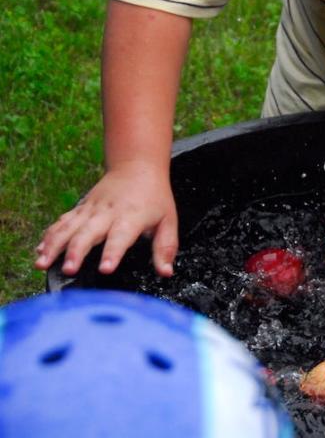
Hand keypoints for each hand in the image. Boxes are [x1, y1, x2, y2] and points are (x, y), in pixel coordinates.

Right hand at [35, 161, 178, 276]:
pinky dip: (49, 235)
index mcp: (131, 217)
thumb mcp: (168, 221)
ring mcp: (90, 210)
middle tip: (68, 270)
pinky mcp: (80, 209)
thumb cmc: (154, 198)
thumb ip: (165, 248)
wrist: (137, 168)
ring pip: (68, 227)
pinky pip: (62, 222)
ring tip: (41, 263)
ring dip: (53, 245)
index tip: (105, 269)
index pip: (121, 237)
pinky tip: (39, 250)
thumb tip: (165, 272)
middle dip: (76, 252)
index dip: (113, 253)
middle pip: (88, 233)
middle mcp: (108, 213)